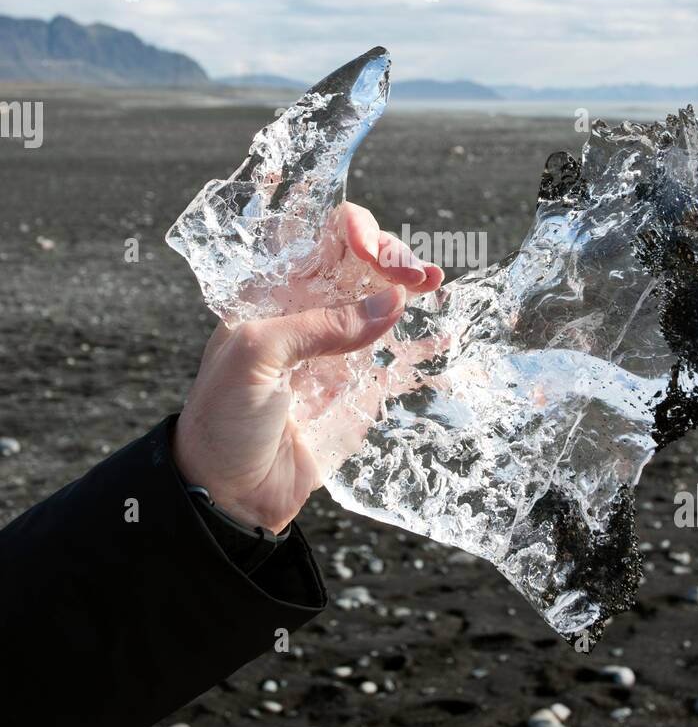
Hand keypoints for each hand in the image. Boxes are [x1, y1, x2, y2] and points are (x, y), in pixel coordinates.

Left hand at [172, 203, 442, 531]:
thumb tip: (391, 302)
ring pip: (384, 299)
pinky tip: (444, 330)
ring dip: (411, 283)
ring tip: (434, 281)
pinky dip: (424, 341)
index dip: (350, 231)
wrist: (230, 495)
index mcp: (273, 295)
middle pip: (359, 261)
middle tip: (414, 273)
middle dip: (389, 254)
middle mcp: (308, 313)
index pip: (317, 238)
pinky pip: (399, 356)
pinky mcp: (360, 388)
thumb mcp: (255, 358)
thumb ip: (319, 325)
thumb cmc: (223, 420)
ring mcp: (338, 350)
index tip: (371, 251)